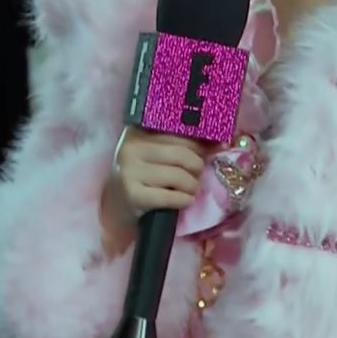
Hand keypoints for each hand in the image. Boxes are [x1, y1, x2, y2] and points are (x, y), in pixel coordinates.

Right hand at [99, 126, 206, 254]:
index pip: (180, 133)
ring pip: (179, 176)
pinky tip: (184, 201)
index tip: (205, 153)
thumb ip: (182, 144)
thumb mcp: (156, 153)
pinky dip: (184, 200)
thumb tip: (221, 141)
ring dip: (192, 186)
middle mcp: (131, 149)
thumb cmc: (142, 175)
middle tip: (196, 175)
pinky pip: (171, 197)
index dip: (198, 145)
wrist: (115, 206)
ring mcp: (130, 172)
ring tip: (190, 189)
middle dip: (197, 167)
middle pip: (182, 154)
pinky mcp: (134, 196)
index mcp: (138, 132)